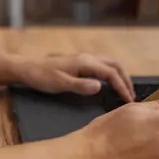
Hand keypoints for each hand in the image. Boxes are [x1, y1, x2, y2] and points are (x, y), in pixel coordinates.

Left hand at [14, 53, 134, 102]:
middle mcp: (87, 58)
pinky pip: (102, 66)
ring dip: (119, 76)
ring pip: (109, 64)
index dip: (122, 87)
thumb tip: (100, 86)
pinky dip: (111, 74)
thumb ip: (80, 86)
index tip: (129, 101)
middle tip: (131, 96)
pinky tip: (109, 86)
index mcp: (85, 62)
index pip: (111, 74)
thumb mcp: (60, 84)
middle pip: (115, 65)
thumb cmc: (42, 77)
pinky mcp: (80, 63)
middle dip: (126, 79)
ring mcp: (84, 59)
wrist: (27, 68)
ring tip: (124, 91)